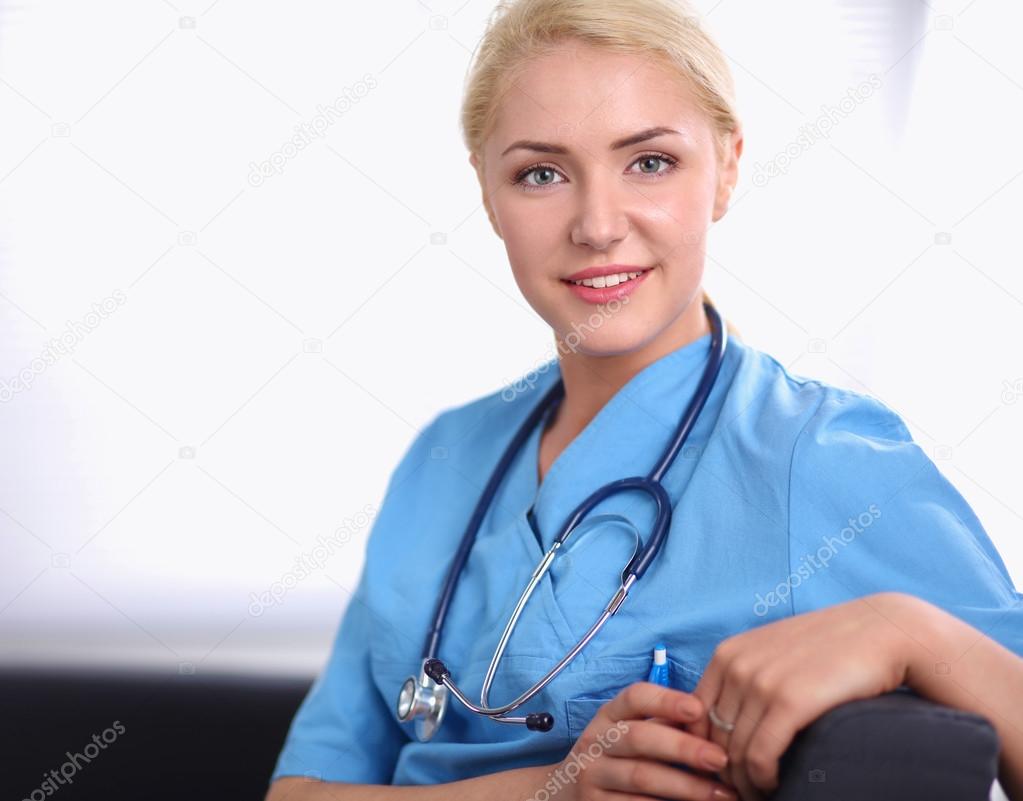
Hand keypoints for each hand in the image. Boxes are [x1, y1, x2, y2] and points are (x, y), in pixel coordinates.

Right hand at [555, 681, 738, 800]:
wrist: (566, 793)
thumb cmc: (617, 758)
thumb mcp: (630, 733)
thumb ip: (663, 725)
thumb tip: (715, 721)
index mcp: (609, 715)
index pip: (634, 697)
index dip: (666, 700)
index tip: (699, 709)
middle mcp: (596, 741)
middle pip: (639, 738)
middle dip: (683, 748)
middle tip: (720, 759)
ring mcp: (592, 776)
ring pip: (641, 777)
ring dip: (686, 786)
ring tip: (723, 793)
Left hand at [686, 591, 921, 799]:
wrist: (882, 631)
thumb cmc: (829, 649)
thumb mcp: (774, 653)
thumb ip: (746, 678)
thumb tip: (725, 724)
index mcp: (727, 654)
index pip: (695, 715)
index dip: (705, 749)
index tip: (724, 771)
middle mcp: (736, 666)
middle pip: (713, 738)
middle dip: (725, 772)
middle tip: (741, 792)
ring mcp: (760, 682)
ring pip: (735, 752)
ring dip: (745, 783)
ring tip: (760, 795)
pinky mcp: (789, 702)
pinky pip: (761, 756)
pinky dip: (764, 780)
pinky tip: (777, 785)